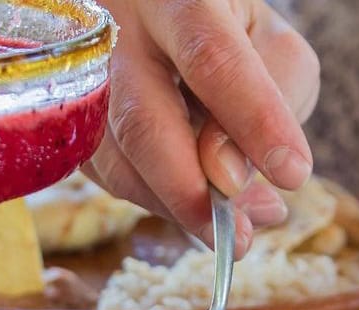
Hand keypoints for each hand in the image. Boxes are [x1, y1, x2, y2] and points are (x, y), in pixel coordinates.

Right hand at [86, 0, 318, 254]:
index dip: (254, 121)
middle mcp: (114, 27)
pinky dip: (154, 202)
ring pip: (118, 162)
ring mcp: (78, 75)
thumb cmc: (224, 28)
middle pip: (143, 121)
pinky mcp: (66, 118)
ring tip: (229, 228)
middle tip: (238, 238)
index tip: (292, 175)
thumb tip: (233, 182)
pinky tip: (193, 203)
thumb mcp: (269, 41)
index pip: (212, 58)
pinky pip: (106, 176)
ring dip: (176, 210)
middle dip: (194, 193)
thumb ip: (273, 97)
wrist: (153, 17)